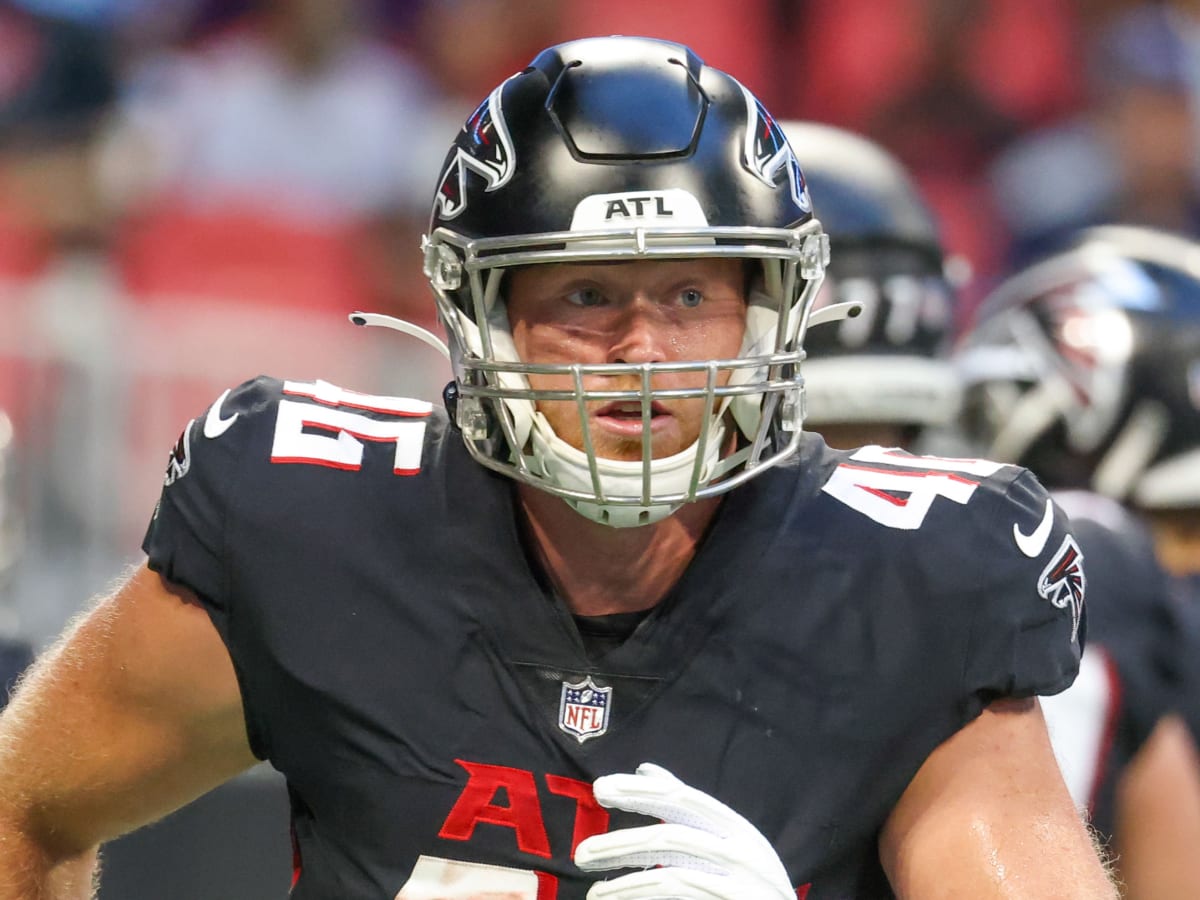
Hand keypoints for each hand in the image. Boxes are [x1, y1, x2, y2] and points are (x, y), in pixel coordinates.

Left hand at [575, 762, 795, 898]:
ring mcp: (738, 880)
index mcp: (736, 826)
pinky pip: (676, 892)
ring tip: (592, 892)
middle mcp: (741, 849)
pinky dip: (639, 894)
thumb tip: (644, 769)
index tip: (600, 788)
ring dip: (624, 883)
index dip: (640, 791)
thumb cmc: (750, 883)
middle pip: (671, 835)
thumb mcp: (726, 839)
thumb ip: (686, 807)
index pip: (683, 798)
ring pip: (669, 873)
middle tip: (581, 854)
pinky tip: (615, 898)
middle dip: (621, 842)